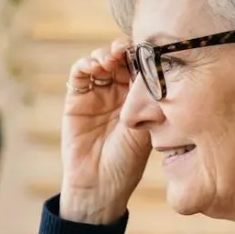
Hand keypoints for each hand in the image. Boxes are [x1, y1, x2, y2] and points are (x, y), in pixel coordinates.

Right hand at [60, 40, 151, 223]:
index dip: (142, 54)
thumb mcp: (147, 127)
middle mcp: (118, 93)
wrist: (100, 184)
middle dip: (123, 50)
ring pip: (100, 61)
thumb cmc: (128, 161)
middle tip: (126, 51)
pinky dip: (86, 64)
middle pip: (120, 58)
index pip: (140, 66)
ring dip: (105, 54)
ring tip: (110, 59)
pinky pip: (79, 73)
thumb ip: (148, 97)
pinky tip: (95, 66)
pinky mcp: (76, 98)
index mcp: (139, 98)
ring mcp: (97, 94)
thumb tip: (158, 65)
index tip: (147, 50)